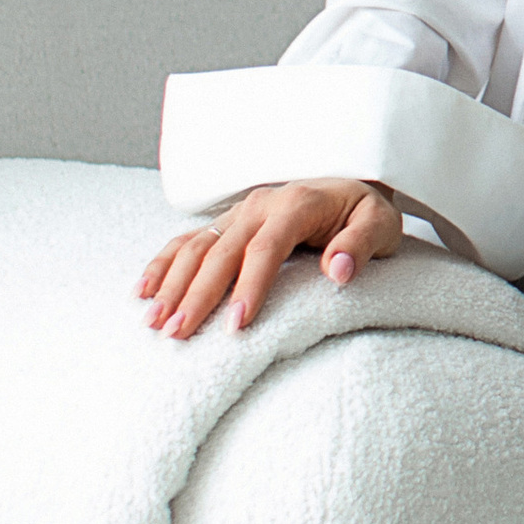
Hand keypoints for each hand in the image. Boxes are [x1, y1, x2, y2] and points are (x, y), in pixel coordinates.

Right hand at [138, 181, 401, 337]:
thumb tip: (338, 271)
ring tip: (156, 323)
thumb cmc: (364, 215)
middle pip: (222, 252)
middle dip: (198, 295)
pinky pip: (186, 240)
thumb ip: (361, 245)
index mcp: (297, 204)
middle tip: (180, 335)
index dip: (250, 286)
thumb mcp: (381, 226)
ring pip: (196, 246)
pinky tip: (143, 292)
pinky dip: (162, 264)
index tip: (237, 325)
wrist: (348, 188)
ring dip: (173, 284)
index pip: (267, 248)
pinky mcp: (225, 223)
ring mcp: (238, 213)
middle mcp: (260, 205)